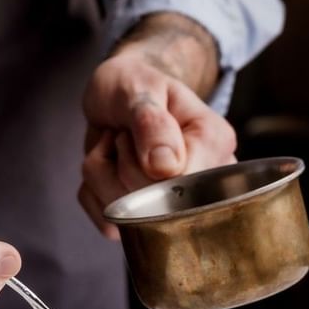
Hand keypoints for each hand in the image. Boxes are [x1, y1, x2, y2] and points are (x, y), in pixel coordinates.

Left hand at [79, 47, 236, 238]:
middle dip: (120, 164)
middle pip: (153, 204)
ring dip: (102, 174)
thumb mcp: (140, 88)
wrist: (118, 94)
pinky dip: (93, 191)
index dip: (144, 164)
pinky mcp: (146, 218)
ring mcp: (178, 201)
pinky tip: (108, 166)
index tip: (132, 132)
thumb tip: (166, 168)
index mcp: (215, 142)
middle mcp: (205, 178)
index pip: (183, 182)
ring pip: (125, 216)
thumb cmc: (135, 85)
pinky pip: (108, 223)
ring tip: (116, 145)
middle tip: (124, 135)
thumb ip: (152, 122)